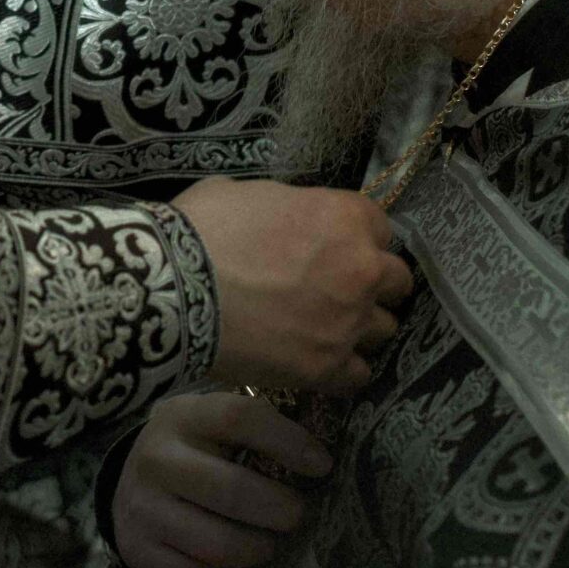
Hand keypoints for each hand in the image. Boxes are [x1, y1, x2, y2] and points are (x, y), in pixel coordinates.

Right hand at [113, 391, 329, 567]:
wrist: (131, 484)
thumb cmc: (195, 450)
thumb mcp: (216, 421)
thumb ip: (264, 420)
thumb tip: (335, 419)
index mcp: (183, 416)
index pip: (238, 418)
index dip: (287, 441)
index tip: (322, 464)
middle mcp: (156, 458)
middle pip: (232, 490)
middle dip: (279, 509)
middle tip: (297, 515)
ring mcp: (142, 507)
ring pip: (218, 543)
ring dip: (258, 548)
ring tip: (268, 542)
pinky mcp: (138, 550)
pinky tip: (234, 562)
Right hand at [171, 177, 411, 392]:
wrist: (173, 289)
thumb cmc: (202, 229)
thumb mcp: (247, 193)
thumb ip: (287, 207)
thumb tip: (286, 219)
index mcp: (344, 217)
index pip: (381, 227)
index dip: (357, 237)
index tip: (337, 247)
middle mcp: (360, 268)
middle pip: (396, 280)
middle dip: (372, 282)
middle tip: (339, 289)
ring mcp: (348, 322)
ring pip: (384, 329)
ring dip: (361, 326)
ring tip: (328, 329)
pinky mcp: (328, 368)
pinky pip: (360, 374)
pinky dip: (343, 369)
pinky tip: (319, 361)